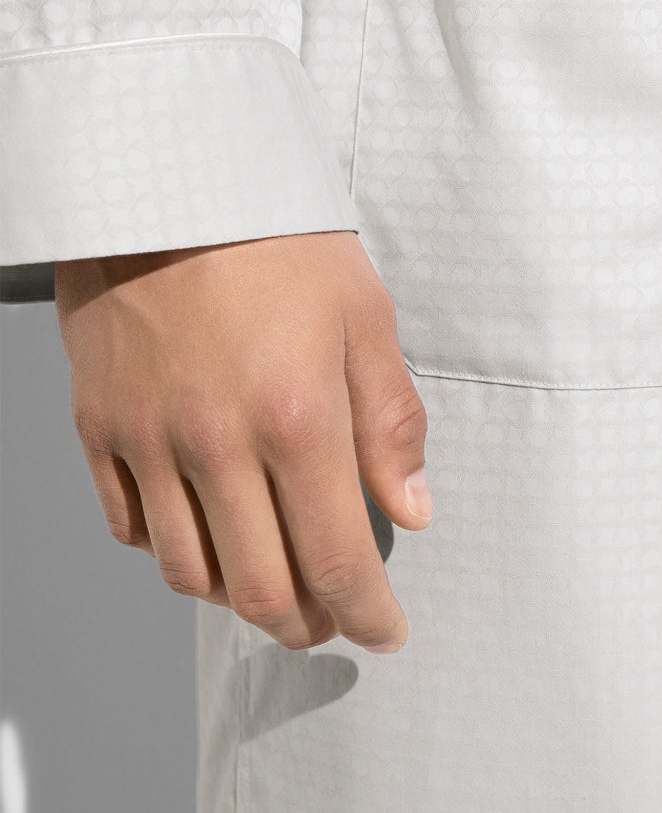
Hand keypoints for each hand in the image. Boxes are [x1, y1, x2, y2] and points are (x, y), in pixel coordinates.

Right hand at [54, 232, 431, 651]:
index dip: (367, 614)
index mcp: (296, 419)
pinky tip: (207, 536)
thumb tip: (412, 509)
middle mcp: (217, 446)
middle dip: (308, 624)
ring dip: (239, 597)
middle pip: (261, 589)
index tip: (386, 632)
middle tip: (334, 620)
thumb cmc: (276, 240)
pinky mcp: (98, 430)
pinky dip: (172, 553)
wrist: (166, 181)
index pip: (337, 558)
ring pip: (191, 574)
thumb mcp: (363, 316)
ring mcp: (148, 443)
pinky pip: (130, 529)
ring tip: (275, 585)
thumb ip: (391, 422)